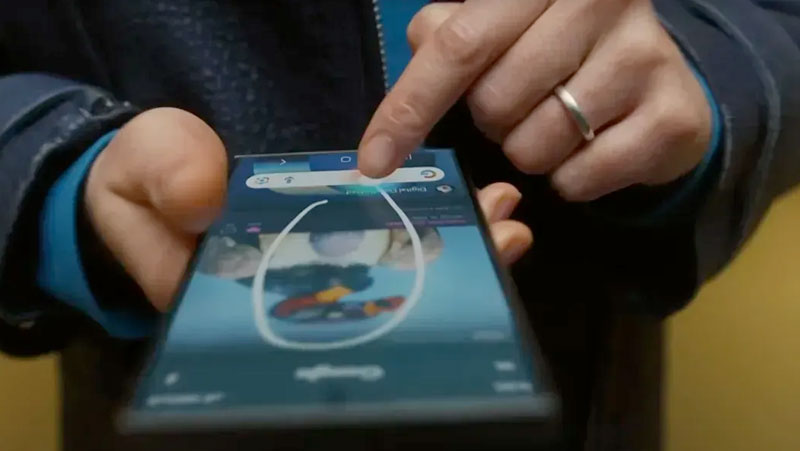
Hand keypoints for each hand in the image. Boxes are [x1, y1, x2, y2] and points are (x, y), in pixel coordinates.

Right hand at [85, 108, 532, 310]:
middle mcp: (296, 295)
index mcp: (250, 300)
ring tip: (502, 221)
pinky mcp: (334, 236)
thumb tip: (203, 195)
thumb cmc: (143, 184)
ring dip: (453, 246)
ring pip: (393, 270)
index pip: (320, 319)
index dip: (383, 310)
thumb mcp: (142, 172)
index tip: (439, 286)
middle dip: (442, 277)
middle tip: (500, 244)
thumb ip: (165, 178)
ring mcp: (319, 267)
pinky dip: (432, 220)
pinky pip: (388, 234)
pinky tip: (472, 202)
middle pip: (377, 300)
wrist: (151, 176)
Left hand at [358, 0, 711, 200]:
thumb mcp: (501, 27)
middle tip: (525, 102)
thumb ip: (452, 35)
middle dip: (492, 121)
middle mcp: (600, 0)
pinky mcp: (674, 115)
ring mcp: (645, 56)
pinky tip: (592, 147)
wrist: (658, 78)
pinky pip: (580, 177)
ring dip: (531, 151)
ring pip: (534, 145)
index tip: (375, 161)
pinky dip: (571, 179)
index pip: (459, 45)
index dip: (409, 107)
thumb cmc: (560, 49)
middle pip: (494, 102)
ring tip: (560, 123)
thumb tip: (419, 55)